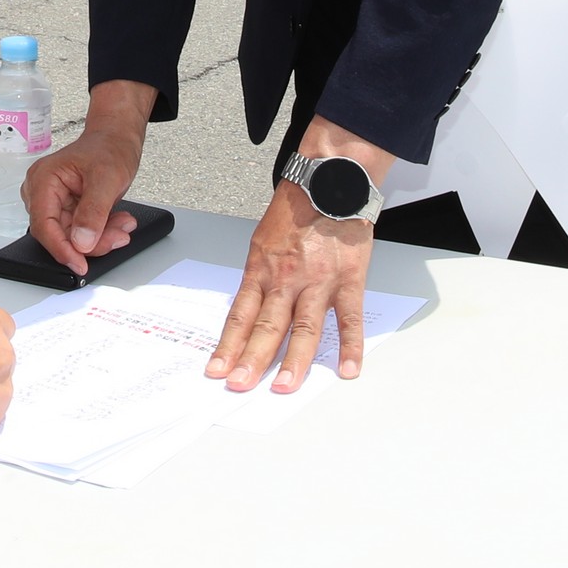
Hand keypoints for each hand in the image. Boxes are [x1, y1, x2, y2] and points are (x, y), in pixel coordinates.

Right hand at [22, 81, 155, 275]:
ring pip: (71, 236)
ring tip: (123, 225)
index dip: (61, 248)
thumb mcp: (106, 178)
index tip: (80, 264)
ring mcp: (54, 202)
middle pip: (58, 234)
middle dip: (89, 241)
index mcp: (44, 180)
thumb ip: (93, 211)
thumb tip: (82, 241)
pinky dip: (101, 231)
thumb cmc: (109, 147)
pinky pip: (80, 232)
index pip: (43, 225)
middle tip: (118, 237)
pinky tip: (118, 221)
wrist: (118, 138)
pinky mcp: (67, 209)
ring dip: (100, 237)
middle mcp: (43, 192)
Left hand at [209, 120, 392, 393]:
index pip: (241, 315)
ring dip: (294, 361)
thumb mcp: (265, 240)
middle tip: (240, 386)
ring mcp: (319, 281)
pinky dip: (351, 346)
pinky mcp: (349, 279)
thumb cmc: (298, 208)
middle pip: (267, 327)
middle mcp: (287, 278)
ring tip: (285, 387)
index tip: (217, 370)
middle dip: (252, 360)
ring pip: (304, 328)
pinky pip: (350, 318)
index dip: (228, 345)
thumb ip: (261, 276)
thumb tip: (251, 311)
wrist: (331, 180)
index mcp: (262, 269)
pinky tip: (347, 369)